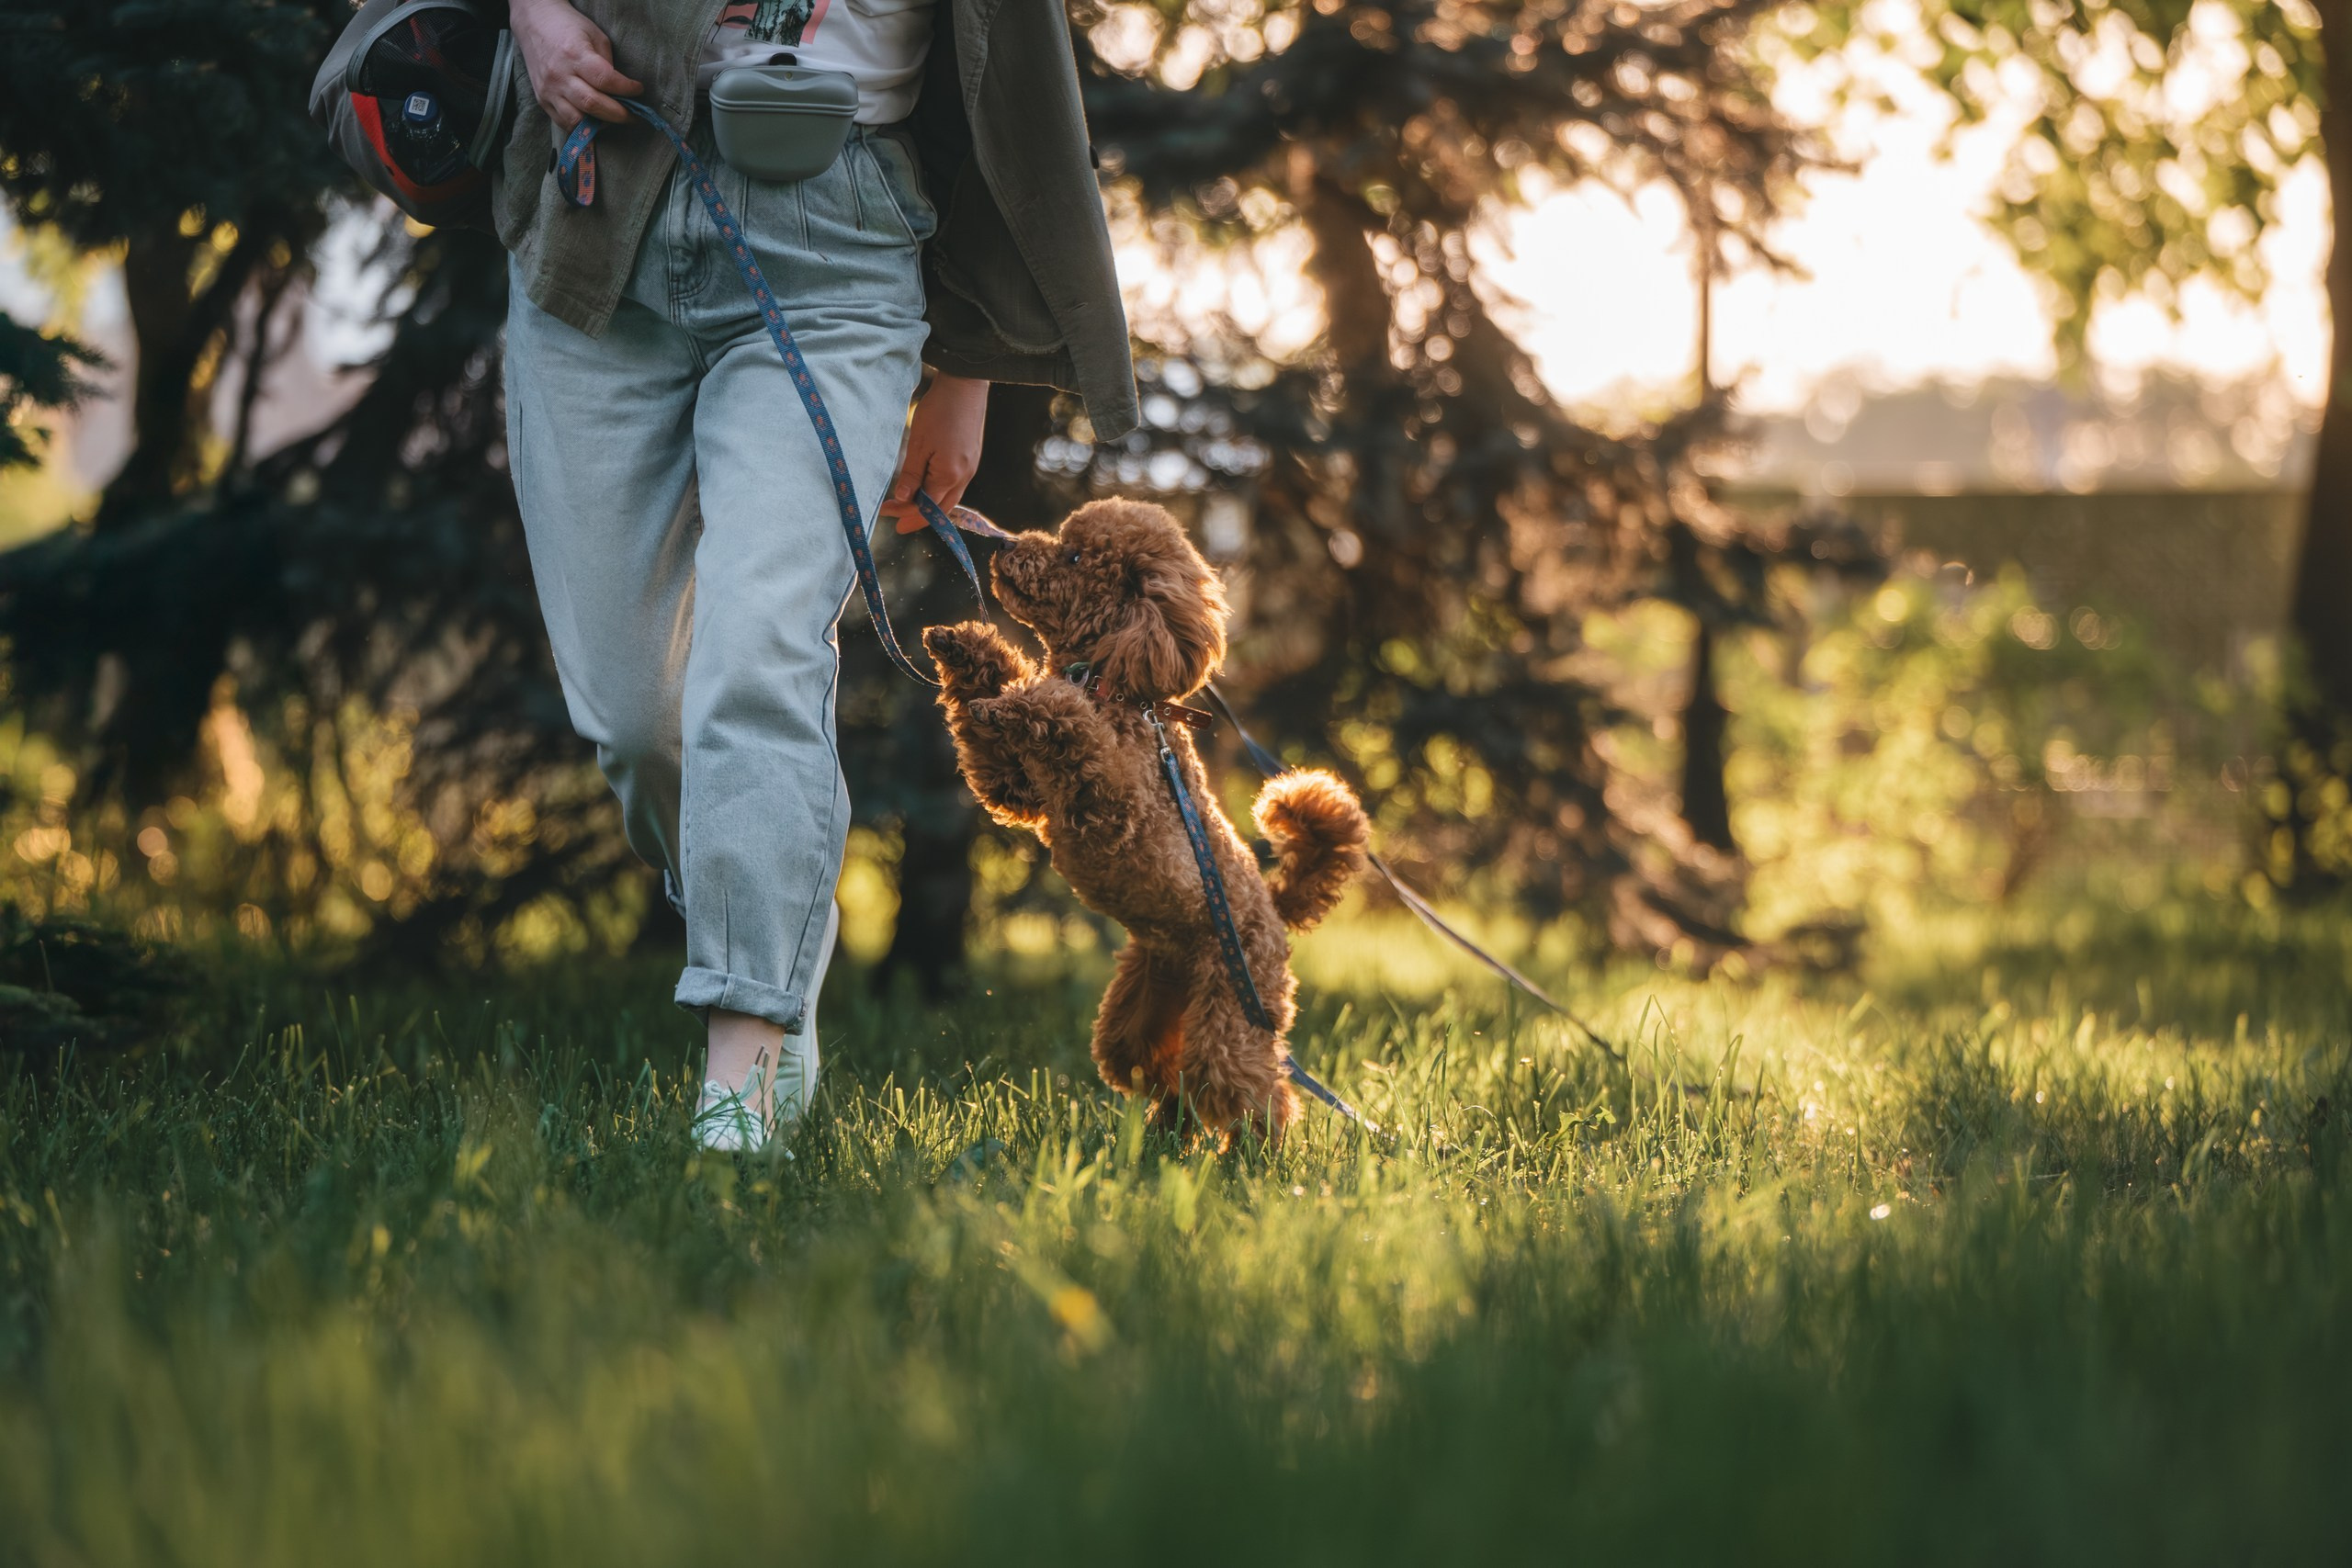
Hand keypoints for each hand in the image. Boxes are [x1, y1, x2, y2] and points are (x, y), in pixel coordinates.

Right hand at [510, 0, 643, 131]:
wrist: (534, 23)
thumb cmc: (569, 27)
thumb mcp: (595, 36)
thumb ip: (607, 64)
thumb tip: (620, 91)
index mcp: (574, 54)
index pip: (605, 80)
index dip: (626, 90)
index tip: (638, 90)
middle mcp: (559, 74)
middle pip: (592, 104)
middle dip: (619, 114)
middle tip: (633, 116)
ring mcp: (549, 90)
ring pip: (577, 120)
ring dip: (600, 125)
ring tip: (613, 119)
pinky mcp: (542, 100)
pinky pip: (564, 123)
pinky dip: (583, 128)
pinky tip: (595, 121)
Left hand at [885, 374, 989, 533]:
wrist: (965, 386)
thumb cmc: (940, 411)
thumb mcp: (918, 443)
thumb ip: (912, 474)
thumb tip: (903, 499)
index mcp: (950, 475)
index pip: (927, 507)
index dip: (906, 514)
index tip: (887, 514)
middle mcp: (964, 477)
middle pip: (942, 509)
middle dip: (919, 517)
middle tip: (897, 520)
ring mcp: (970, 468)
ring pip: (949, 498)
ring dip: (929, 506)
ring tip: (909, 506)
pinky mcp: (971, 459)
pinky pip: (955, 485)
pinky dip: (939, 492)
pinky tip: (926, 488)